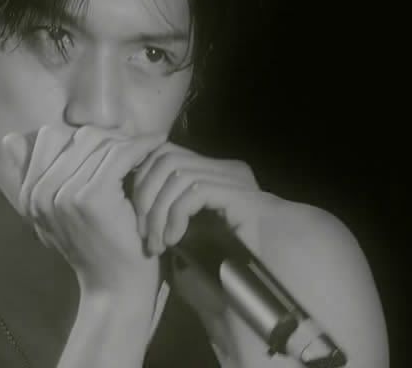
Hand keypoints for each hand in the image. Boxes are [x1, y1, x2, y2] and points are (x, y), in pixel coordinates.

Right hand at [2, 124, 165, 291]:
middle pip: (77, 136)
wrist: (115, 285)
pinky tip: (158, 144)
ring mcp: (63, 194)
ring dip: (128, 139)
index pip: (49, 137)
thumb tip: (12, 137)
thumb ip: (40, 177)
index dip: (83, 134)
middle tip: (136, 141)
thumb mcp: (59, 212)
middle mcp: (39, 193)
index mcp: (28, 194)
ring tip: (149, 143)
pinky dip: (143, 145)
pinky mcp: (91, 196)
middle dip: (110, 134)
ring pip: (99, 141)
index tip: (113, 140)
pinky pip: (120, 154)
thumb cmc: (98, 248)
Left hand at [130, 142, 279, 256]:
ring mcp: (231, 176)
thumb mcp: (198, 225)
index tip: (137, 217)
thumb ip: (176, 208)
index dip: (142, 179)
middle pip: (164, 157)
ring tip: (157, 243)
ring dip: (158, 211)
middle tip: (142, 232)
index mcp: (213, 169)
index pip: (165, 153)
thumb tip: (139, 203)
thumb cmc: (237, 250)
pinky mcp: (236, 191)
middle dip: (144, 194)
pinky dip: (176, 216)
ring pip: (175, 174)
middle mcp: (222, 166)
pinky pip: (192, 192)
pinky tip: (175, 240)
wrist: (275, 259)